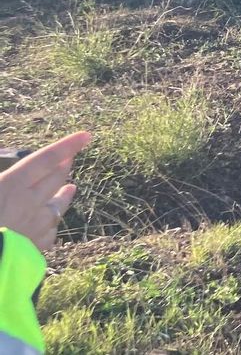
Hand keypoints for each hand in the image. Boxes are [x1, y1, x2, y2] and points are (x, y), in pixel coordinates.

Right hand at [0, 132, 91, 251]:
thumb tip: (2, 151)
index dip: (67, 146)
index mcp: (11, 186)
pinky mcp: (31, 250)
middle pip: (54, 180)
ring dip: (64, 196)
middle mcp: (28, 204)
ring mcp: (32, 228)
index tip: (86, 135)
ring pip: (57, 208)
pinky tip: (51, 224)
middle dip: (64, 167)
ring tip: (71, 189)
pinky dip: (50, 225)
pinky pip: (48, 234)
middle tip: (70, 159)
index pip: (45, 160)